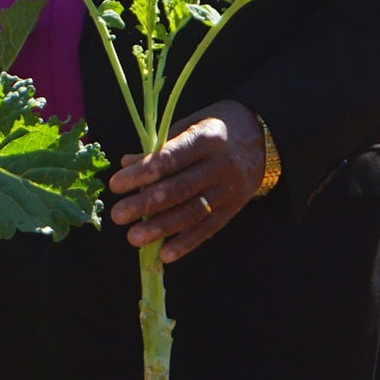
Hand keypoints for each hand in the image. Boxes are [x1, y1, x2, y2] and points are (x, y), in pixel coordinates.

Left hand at [108, 99, 266, 263]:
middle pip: (179, 189)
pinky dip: (187, 243)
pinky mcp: (235, 207)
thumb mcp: (190, 125)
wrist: (265, 136)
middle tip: (117, 215)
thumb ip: (160, 146)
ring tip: (134, 238)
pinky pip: (210, 228)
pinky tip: (165, 255)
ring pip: (192, 212)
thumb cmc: (216, 128)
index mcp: (206, 139)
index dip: (141, 173)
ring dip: (161, 228)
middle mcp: (220, 165)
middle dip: (145, 204)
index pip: (169, 159)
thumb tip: (126, 163)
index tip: (115, 185)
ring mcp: (229, 189)